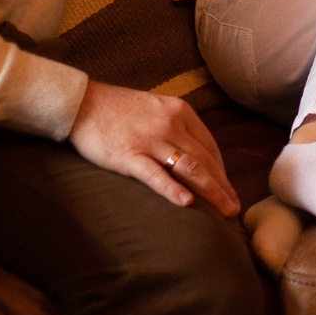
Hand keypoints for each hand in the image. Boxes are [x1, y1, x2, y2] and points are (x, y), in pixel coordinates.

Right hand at [69, 81, 239, 217]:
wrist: (81, 103)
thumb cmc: (117, 108)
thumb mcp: (155, 107)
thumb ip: (174, 125)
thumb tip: (193, 152)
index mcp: (179, 111)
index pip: (209, 146)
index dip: (222, 170)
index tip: (228, 189)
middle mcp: (170, 124)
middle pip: (204, 160)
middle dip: (223, 186)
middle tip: (234, 209)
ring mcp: (150, 140)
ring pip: (189, 168)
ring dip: (211, 191)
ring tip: (225, 212)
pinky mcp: (129, 155)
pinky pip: (155, 175)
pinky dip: (172, 189)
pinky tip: (187, 203)